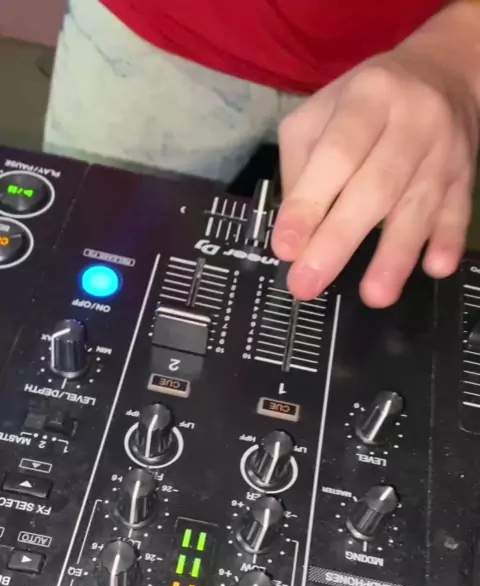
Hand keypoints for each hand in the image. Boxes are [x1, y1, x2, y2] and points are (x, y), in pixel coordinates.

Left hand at [272, 45, 478, 306]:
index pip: (336, 155)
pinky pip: (458, 211)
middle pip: (374, 187)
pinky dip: (447, 241)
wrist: (446, 72)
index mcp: (367, 96)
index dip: (309, 203)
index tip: (285, 248)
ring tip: (374, 296)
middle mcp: (410, 120)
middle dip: (338, 241)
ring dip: (395, 255)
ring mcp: (443, 151)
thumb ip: (301, 165)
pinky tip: (435, 268)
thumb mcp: (321, 112)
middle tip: (308, 284)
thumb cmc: (369, 101)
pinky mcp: (466, 175)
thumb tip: (293, 233)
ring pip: (418, 206)